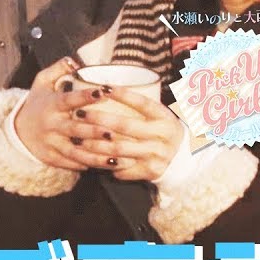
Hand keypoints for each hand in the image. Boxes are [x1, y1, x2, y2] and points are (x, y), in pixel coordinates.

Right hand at [13, 57, 110, 170]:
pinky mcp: (52, 157)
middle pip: (74, 129)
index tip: (103, 92)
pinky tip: (106, 166)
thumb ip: (58, 69)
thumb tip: (75, 60)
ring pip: (75, 151)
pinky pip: (71, 163)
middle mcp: (51, 124)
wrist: (18, 131)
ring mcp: (51, 143)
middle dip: (93, 131)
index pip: (69, 100)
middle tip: (113, 132)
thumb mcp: (41, 82)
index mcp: (52, 104)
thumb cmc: (37, 103)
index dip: (85, 96)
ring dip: (96, 155)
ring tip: (116, 158)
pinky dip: (87, 165)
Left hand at [65, 88, 186, 180]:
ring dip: (95, 144)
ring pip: (119, 148)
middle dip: (99, 119)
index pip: (143, 103)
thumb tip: (105, 88)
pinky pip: (122, 167)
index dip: (123, 95)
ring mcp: (157, 154)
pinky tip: (89, 158)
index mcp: (165, 118)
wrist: (182, 159)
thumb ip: (140, 106)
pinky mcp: (150, 171)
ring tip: (77, 138)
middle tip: (79, 113)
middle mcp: (164, 136)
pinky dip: (104, 163)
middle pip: (125, 126)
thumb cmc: (160, 131)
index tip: (102, 88)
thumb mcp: (159, 116)